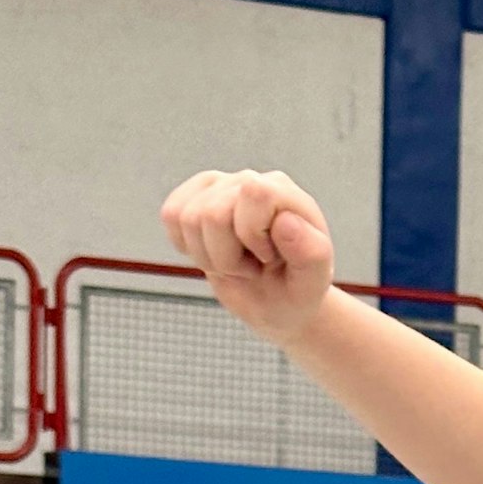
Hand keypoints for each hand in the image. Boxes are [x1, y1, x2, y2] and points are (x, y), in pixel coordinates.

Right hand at [160, 169, 335, 347]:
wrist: (277, 303)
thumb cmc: (296, 291)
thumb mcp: (311, 283)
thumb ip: (310, 254)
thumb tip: (285, 222)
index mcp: (286, 193)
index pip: (254, 194)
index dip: (253, 237)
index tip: (270, 258)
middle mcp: (251, 180)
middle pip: (212, 213)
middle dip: (228, 257)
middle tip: (252, 267)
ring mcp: (219, 185)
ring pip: (186, 217)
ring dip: (209, 256)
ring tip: (236, 263)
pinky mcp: (193, 197)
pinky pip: (171, 216)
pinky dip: (188, 247)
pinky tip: (214, 254)